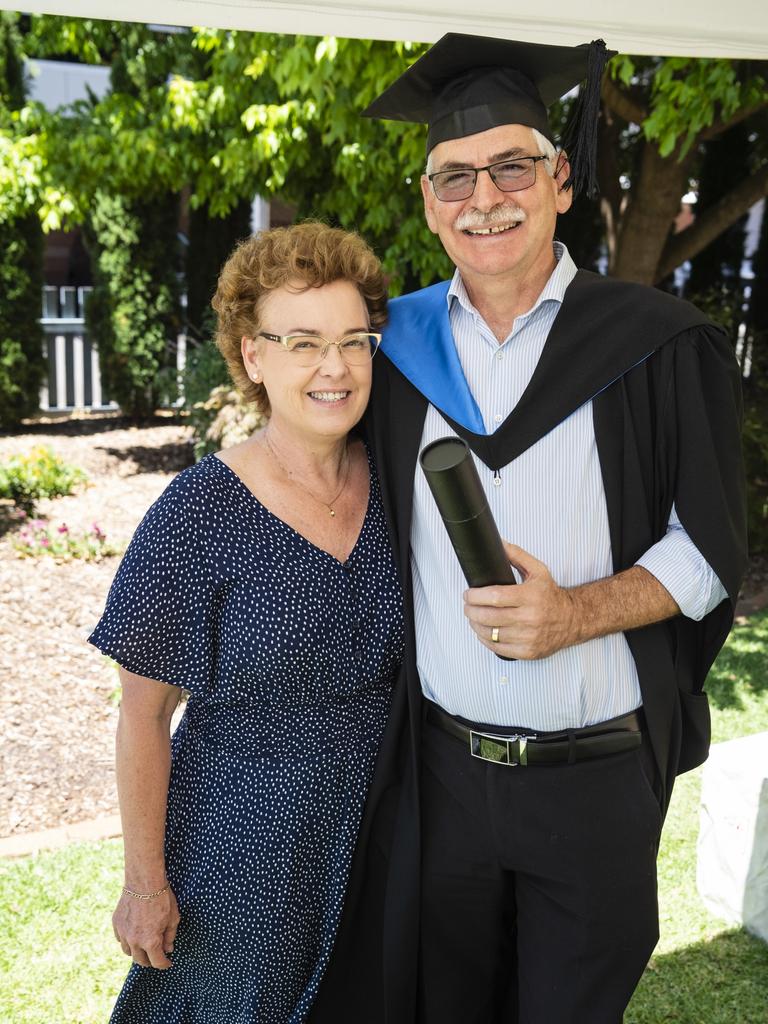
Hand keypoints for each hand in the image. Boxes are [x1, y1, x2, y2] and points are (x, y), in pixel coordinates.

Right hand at [112, 885, 179, 969]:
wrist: (144, 881)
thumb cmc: (162, 898)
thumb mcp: (173, 918)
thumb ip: (170, 936)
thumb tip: (168, 949)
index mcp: (151, 941)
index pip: (157, 962)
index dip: (164, 964)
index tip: (168, 963)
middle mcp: (135, 941)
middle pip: (141, 961)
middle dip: (150, 961)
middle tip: (156, 957)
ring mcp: (123, 933)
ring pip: (128, 952)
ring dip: (137, 952)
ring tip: (144, 947)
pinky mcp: (116, 924)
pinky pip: (120, 939)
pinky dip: (127, 940)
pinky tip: (134, 935)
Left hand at [463, 542, 576, 659]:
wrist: (572, 619)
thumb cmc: (551, 595)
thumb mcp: (538, 570)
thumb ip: (517, 555)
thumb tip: (499, 543)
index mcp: (530, 596)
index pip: (494, 597)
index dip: (475, 596)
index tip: (468, 594)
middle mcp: (530, 617)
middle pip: (489, 616)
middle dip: (471, 610)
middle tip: (467, 606)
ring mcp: (529, 637)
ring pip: (491, 634)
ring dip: (475, 625)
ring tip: (473, 618)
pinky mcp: (528, 652)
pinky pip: (498, 648)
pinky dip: (485, 640)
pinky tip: (483, 632)